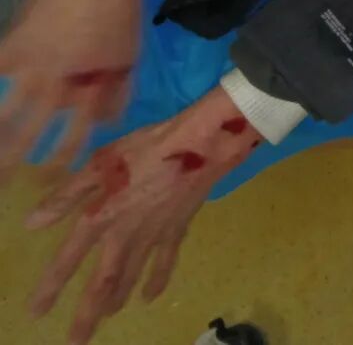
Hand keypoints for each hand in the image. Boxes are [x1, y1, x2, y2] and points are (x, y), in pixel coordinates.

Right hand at [0, 0, 142, 181]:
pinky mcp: (13, 43)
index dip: (60, 158)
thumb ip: (118, 92)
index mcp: (88, 90)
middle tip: (2, 183)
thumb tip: (106, 121)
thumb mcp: (130, 58)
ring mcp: (29, 66)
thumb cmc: (121, 15)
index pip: (72, 136)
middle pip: (29, 133)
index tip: (48, 176)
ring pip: (3, 111)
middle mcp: (55, 86)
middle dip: (12, 162)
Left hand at [24, 85, 262, 344]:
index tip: (37, 312)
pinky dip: (157, 280)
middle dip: (88, 313)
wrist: (200, 147)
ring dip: (116, 300)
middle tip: (76, 339)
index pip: (68, 260)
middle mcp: (125, 236)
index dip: (51, 286)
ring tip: (105, 317)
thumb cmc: (147, 148)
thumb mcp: (101, 163)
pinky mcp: (177, 230)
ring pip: (132, 277)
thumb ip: (67, 194)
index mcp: (100, 217)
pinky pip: (165, 262)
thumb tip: (32, 223)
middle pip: (103, 283)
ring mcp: (153, 236)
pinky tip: (150, 297)